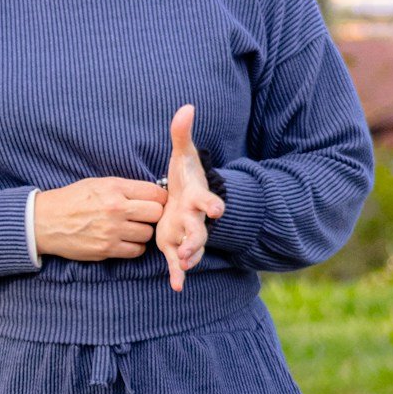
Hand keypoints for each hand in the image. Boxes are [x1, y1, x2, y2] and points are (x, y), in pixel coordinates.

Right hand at [33, 178, 165, 260]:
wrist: (46, 221)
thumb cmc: (72, 200)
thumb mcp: (98, 184)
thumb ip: (125, 188)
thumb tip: (152, 194)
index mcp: (114, 188)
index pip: (155, 193)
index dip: (158, 198)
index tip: (154, 202)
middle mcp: (116, 208)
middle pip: (156, 213)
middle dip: (153, 215)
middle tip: (144, 216)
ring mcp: (112, 230)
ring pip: (148, 234)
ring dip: (142, 232)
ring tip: (130, 229)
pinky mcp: (107, 249)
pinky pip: (136, 250)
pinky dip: (133, 247)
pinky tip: (124, 240)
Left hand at [156, 105, 223, 291]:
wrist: (186, 198)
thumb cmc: (186, 177)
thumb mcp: (182, 155)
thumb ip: (182, 133)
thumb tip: (186, 106)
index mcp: (197, 198)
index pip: (207, 201)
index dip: (213, 204)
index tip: (217, 209)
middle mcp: (196, 219)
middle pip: (200, 231)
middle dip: (197, 239)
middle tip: (192, 249)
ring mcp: (187, 234)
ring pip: (191, 248)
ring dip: (189, 258)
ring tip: (182, 266)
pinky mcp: (175, 245)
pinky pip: (177, 262)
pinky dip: (177, 275)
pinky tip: (176, 287)